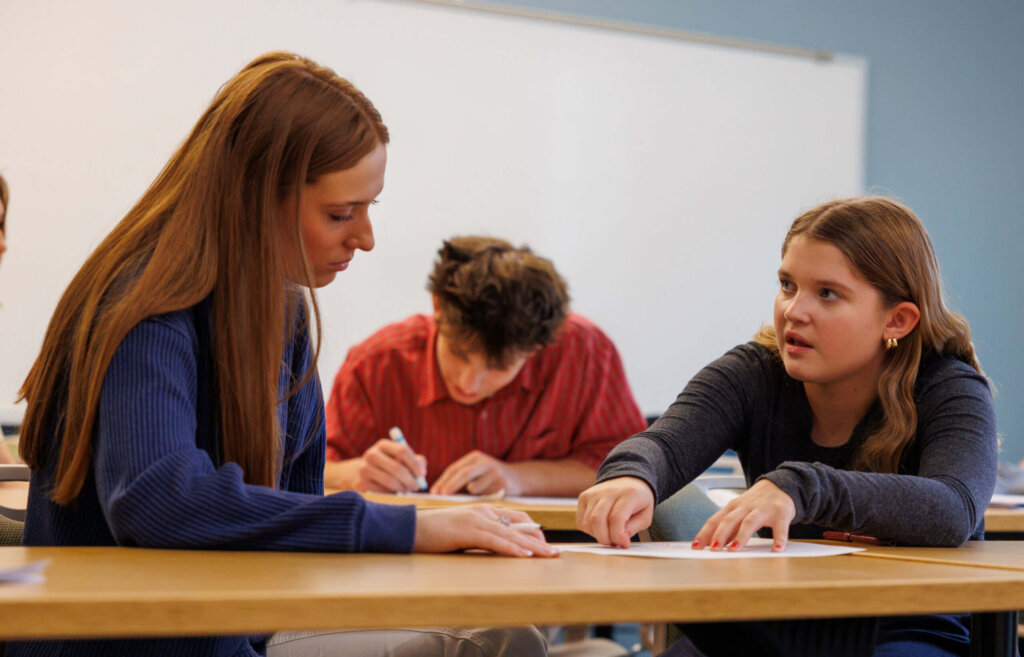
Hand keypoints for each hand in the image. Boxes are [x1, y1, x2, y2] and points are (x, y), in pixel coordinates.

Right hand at [354, 438, 427, 492]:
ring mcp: (364, 469)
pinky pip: (382, 492)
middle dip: (410, 480)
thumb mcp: (401, 458)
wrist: (361, 473)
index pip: (402, 451)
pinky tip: (394, 493)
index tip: (422, 474)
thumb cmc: (388, 465)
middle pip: (397, 468)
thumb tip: (422, 471)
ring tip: (406, 490)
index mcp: (383, 445)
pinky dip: (392, 494)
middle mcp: (371, 454)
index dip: (414, 463)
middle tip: (416, 487)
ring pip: (390, 481)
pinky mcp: (361, 484)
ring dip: (403, 488)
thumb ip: (416, 461)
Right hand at [413, 505, 559, 557]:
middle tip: (556, 552)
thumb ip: (479, 537)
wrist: (408, 527)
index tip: (544, 545)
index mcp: (482, 511)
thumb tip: (497, 549)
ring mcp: (475, 519)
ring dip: (532, 547)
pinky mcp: (467, 530)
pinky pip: (495, 540)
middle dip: (540, 541)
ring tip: (548, 556)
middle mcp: (483, 512)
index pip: (516, 518)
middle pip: (519, 526)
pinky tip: (524, 555)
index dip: (533, 531)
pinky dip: (512, 548)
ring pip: (511, 534)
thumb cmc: (432, 533)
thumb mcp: (461, 533)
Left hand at [431, 451, 520, 495]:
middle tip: (440, 496)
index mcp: (475, 457)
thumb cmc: (490, 479)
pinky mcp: (503, 483)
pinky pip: (486, 495)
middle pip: (463, 474)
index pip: (454, 468)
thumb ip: (461, 478)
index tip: (434, 492)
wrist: (519, 479)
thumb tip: (438, 492)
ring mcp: (495, 472)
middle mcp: (485, 462)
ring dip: (470, 495)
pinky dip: (482, 499)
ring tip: (475, 496)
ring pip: (474, 487)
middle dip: (450, 486)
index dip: (443, 481)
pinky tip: (487, 497)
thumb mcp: (477, 471)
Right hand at [576, 477, 654, 547]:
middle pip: (597, 520)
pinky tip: (601, 528)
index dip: (618, 536)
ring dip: (598, 536)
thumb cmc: (638, 500)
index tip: (625, 544)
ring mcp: (593, 493)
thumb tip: (620, 538)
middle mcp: (607, 491)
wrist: (628, 480)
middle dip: (605, 539)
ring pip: (587, 523)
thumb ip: (634, 527)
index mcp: (628, 494)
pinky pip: (581, 522)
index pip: (616, 518)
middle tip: (615, 543)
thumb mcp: (646, 515)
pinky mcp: (583, 497)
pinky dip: (590, 531)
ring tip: (609, 535)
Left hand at [692, 479, 795, 551]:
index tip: (695, 548)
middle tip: (712, 550)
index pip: (714, 521)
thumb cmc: (755, 504)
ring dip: (741, 537)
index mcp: (732, 508)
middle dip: (719, 535)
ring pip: (749, 522)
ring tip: (734, 551)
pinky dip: (778, 539)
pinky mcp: (780, 513)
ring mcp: (762, 509)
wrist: (780, 485)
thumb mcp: (739, 512)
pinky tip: (776, 550)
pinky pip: (780, 527)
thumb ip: (728, 528)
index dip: (704, 534)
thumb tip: (713, 546)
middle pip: (729, 520)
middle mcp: (745, 507)